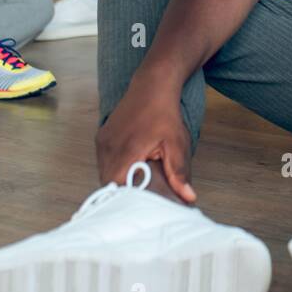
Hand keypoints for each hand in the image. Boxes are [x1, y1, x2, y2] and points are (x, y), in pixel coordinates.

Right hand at [95, 74, 196, 202]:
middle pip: (108, 182)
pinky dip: (113, 168)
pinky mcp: (102, 136)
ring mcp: (103, 141)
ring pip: (104, 172)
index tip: (138, 206)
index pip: (117, 187)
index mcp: (126, 151)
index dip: (126, 200)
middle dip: (122, 191)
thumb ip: (180, 172)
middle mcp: (109, 147)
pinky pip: (103, 160)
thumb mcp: (177, 144)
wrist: (152, 85)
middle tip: (138, 199)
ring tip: (133, 185)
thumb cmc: (165, 114)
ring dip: (117, 179)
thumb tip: (189, 197)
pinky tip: (128, 168)